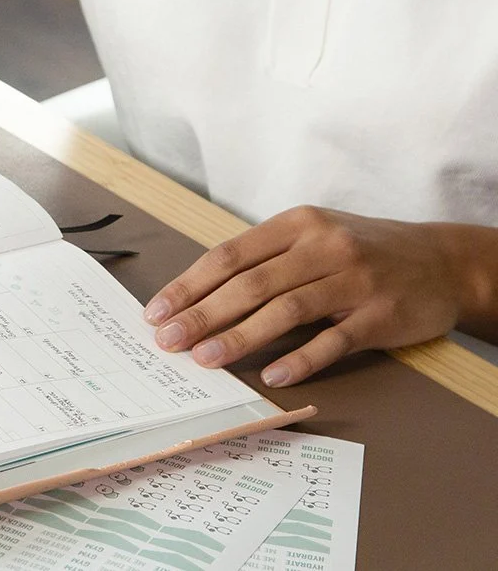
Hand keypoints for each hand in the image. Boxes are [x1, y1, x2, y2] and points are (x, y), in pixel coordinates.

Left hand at [142, 206, 467, 386]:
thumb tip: (197, 298)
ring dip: (240, 337)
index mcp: (297, 225)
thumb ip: (263, 260)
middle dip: (202, 314)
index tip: (157, 312)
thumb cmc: (362, 252)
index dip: (189, 285)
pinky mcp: (380, 315)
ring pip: (286, 310)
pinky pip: (334, 340)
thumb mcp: (312, 238)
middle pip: (250, 283)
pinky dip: (300, 358)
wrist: (443, 261)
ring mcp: (354, 280)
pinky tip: (272, 375)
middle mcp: (324, 247)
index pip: (229, 256)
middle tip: (168, 341)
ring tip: (205, 359)